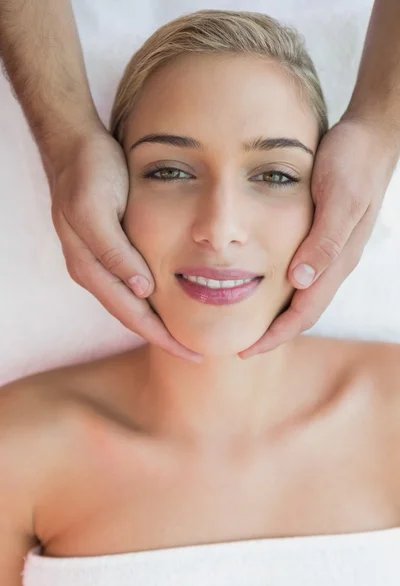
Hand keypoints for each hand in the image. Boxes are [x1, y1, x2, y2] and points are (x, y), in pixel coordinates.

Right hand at [46, 124, 201, 362]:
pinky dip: (153, 299)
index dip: (161, 337)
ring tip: (186, 335)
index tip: (191, 354)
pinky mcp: (109, 247)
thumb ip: (115, 251)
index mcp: (91, 266)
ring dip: (158, 321)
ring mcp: (100, 260)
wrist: (74, 144)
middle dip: (163, 337)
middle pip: (132, 315)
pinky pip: (132, 284)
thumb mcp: (98, 208)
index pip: (132, 314)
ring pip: (132, 303)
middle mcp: (94, 270)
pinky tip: (169, 299)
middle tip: (195, 353)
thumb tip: (142, 290)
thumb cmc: (88, 172)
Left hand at [239, 114, 399, 357]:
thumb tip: (299, 282)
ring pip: (301, 296)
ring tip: (247, 324)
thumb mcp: (339, 198)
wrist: (368, 139)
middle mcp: (333, 263)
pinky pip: (301, 275)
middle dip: (273, 333)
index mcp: (337, 260)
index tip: (247, 350)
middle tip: (241, 346)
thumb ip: (324, 241)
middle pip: (303, 311)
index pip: (305, 312)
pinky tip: (261, 286)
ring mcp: (329, 251)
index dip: (276, 334)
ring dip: (276, 315)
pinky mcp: (322, 238)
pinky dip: (280, 290)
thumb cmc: (352, 163)